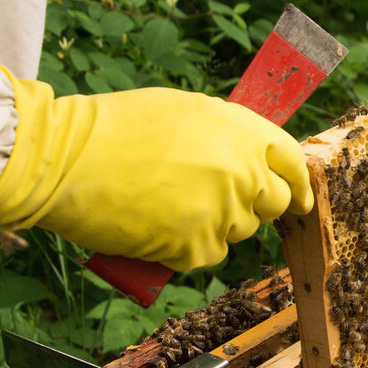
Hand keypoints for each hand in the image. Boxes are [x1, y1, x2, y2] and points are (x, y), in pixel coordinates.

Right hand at [0, 68, 312, 271]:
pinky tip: (157, 227)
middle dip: (255, 206)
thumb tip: (251, 156)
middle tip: (222, 204)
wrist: (68, 159)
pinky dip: (187, 248)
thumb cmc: (118, 129)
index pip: (293, 162)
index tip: (299, 197)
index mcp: (245, 132)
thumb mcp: (188, 113)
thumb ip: (229, 136)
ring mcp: (225, 210)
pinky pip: (208, 254)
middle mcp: (245, 171)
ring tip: (170, 205)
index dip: (298, 182)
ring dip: (216, 225)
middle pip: (275, 203)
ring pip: (240, 230)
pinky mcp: (199, 245)